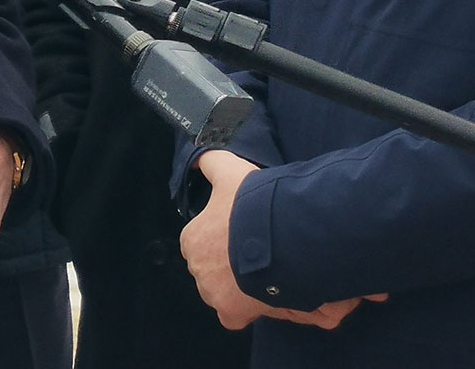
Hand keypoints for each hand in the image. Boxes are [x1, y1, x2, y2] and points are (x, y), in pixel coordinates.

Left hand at [179, 151, 386, 330]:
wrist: (281, 237)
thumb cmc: (252, 205)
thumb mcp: (231, 172)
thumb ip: (212, 163)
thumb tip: (199, 158)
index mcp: (192, 240)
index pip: (204, 242)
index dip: (227, 239)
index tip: (247, 234)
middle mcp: (197, 269)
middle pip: (215, 270)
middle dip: (234, 264)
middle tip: (262, 253)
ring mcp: (213, 293)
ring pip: (227, 292)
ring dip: (244, 286)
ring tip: (271, 273)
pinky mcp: (233, 313)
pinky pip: (237, 316)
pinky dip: (253, 308)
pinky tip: (271, 296)